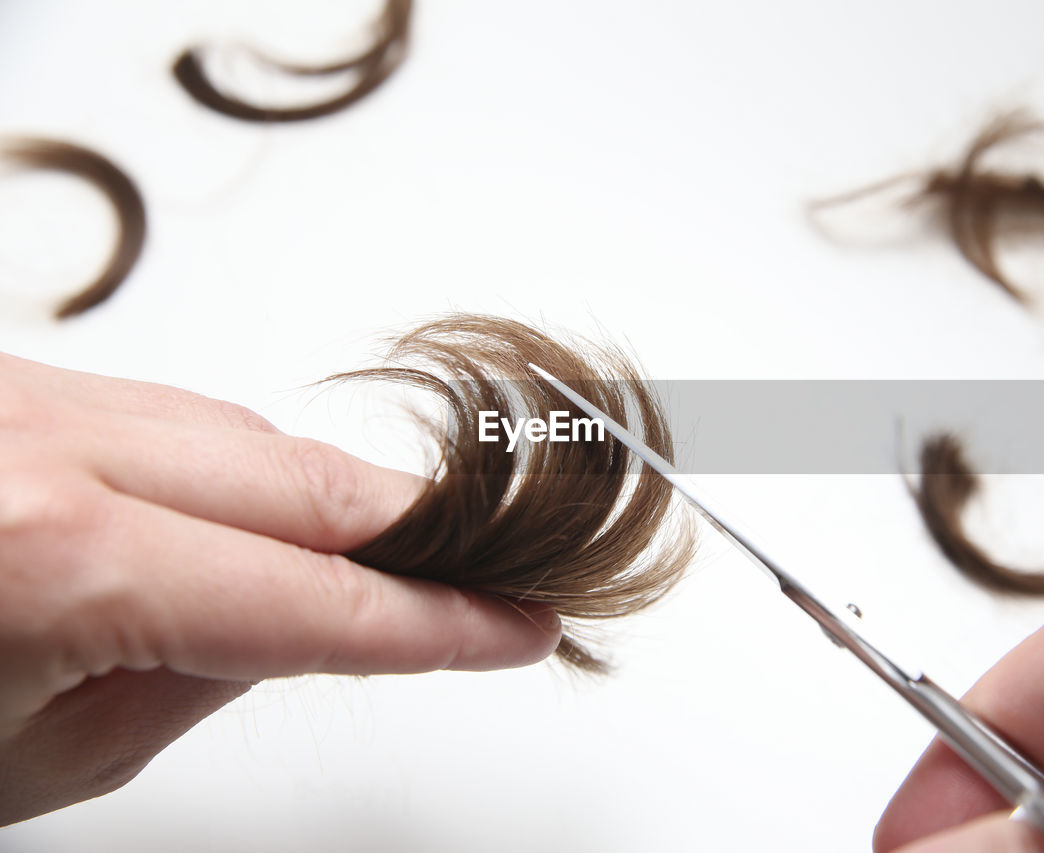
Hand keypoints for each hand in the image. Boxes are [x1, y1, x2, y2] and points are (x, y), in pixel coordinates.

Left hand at [0, 353, 561, 824]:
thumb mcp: (43, 757)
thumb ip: (196, 681)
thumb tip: (304, 621)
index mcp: (52, 559)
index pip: (315, 596)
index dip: (437, 620)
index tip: (515, 626)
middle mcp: (41, 444)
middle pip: (307, 479)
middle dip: (418, 529)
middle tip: (496, 573)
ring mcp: (22, 391)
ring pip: (241, 429)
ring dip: (321, 496)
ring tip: (370, 561)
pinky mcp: (10, 376)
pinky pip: (166, 406)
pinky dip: (231, 462)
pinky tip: (249, 510)